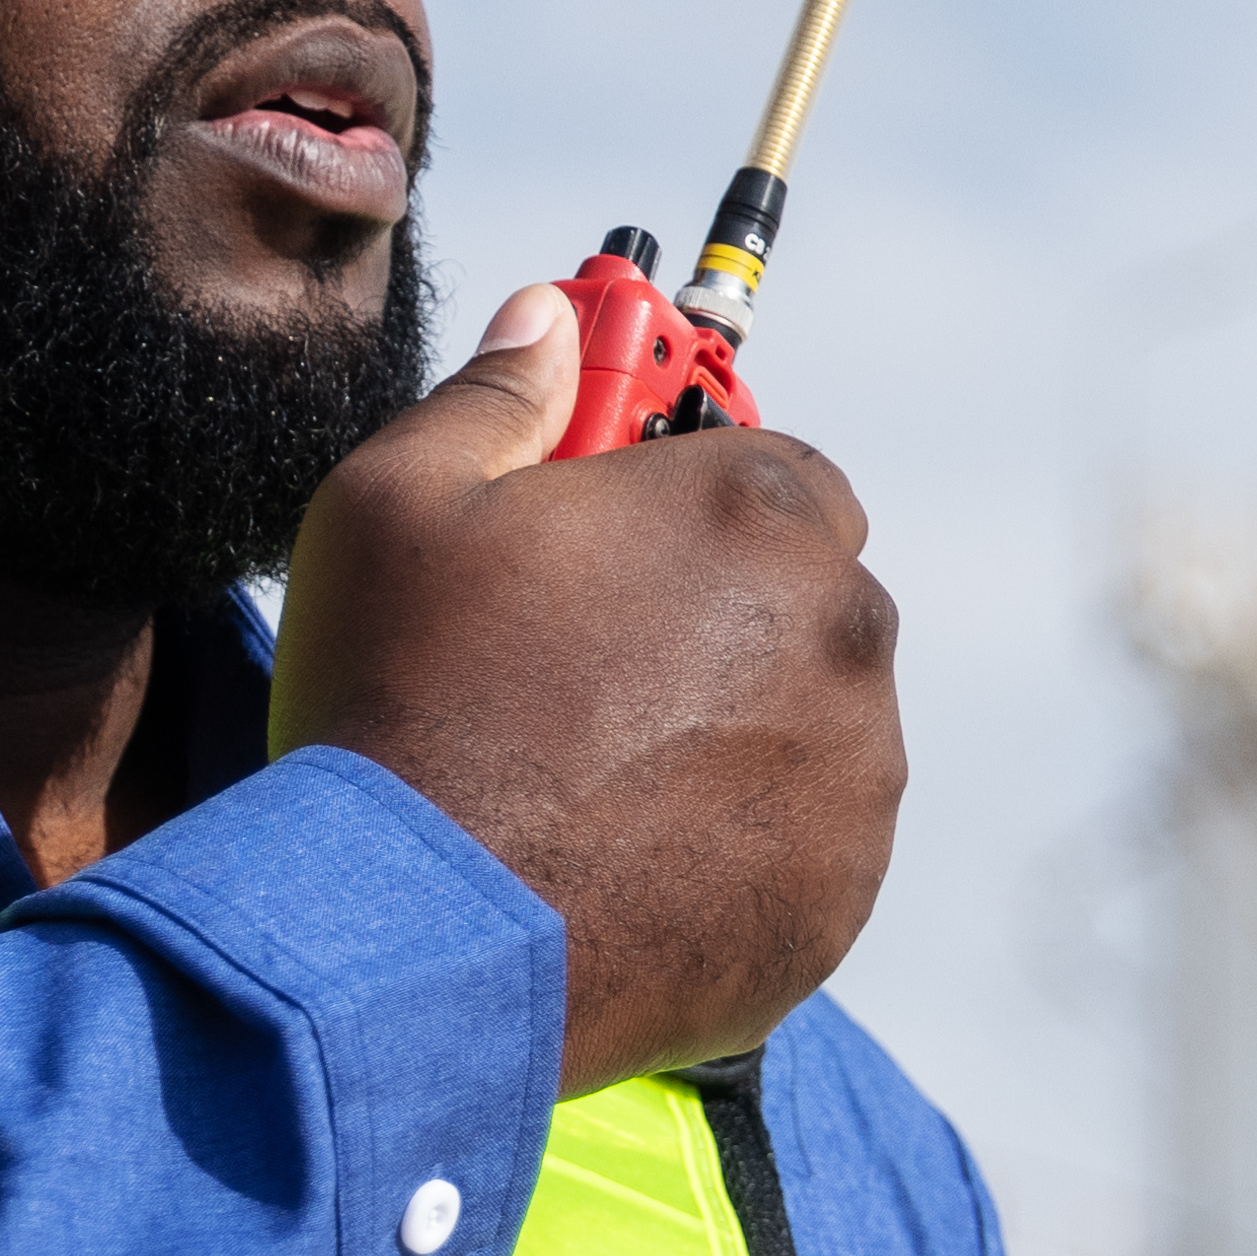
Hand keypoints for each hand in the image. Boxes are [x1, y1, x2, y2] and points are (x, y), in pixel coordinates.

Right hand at [270, 284, 906, 1091]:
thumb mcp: (399, 499)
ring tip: (591, 777)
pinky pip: (804, 849)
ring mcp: (856, 776)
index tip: (625, 540)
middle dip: (719, 618)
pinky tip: (626, 859)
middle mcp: (841, 632)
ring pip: (811, 727)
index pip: (779, 472)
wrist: (413, 935)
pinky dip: (742, 850)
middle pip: (803, 600)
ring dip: (736, 735)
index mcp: (759, 509)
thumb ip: (500, 393)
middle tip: (588, 668)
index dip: (692, 504)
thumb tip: (549, 320)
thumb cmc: (400, 700)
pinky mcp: (841, 897)